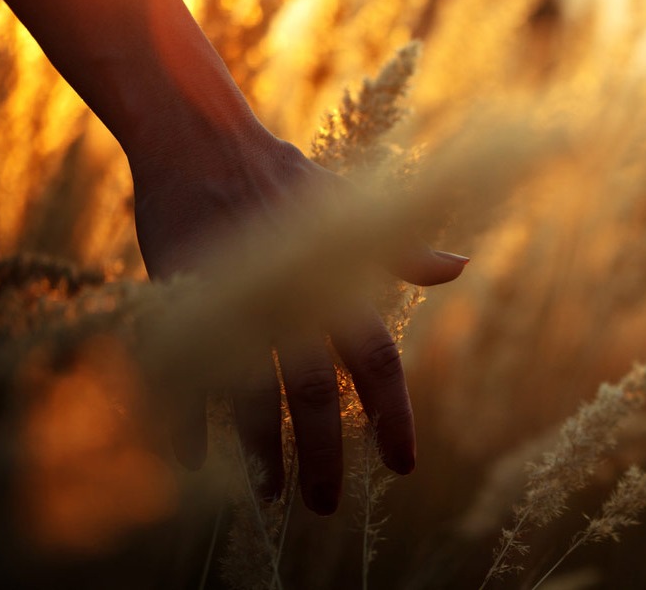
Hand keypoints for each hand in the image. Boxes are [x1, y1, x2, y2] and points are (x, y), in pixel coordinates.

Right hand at [130, 127, 466, 514]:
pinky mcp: (184, 298)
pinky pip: (185, 371)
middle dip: (323, 454)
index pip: (377, 362)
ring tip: (270, 496)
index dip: (392, 415)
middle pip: (314, 392)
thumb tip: (461, 266)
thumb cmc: (285, 179)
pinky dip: (189, 418)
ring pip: (252, 392)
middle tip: (328, 505)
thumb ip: (402, 251)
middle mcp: (293, 298)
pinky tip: (191, 459)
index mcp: (337, 282)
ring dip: (262, 450)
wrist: (202, 140)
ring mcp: (236, 300)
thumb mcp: (350, 212)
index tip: (402, 465)